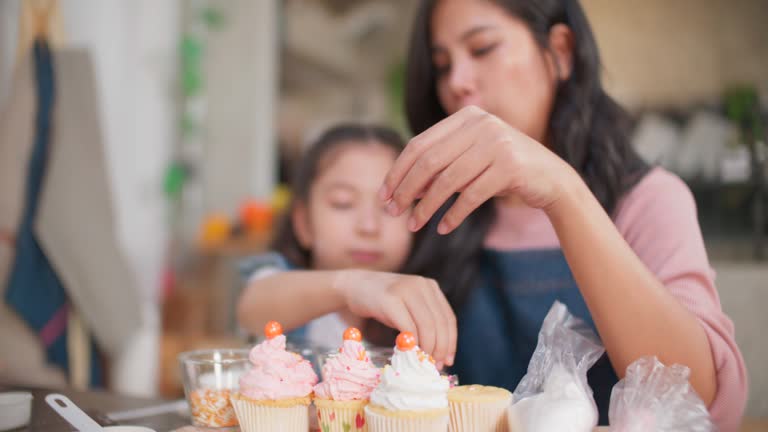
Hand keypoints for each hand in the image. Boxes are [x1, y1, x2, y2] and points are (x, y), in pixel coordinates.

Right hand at [333, 270, 456, 366]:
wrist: (353, 285)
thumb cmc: (382, 302)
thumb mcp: (408, 305)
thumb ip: (424, 320)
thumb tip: (440, 353)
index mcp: (430, 286)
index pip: (448, 318)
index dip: (451, 342)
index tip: (448, 360)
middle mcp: (421, 285)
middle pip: (440, 323)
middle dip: (440, 349)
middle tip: (435, 366)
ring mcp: (405, 290)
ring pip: (427, 326)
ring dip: (427, 348)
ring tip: (423, 362)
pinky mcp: (390, 300)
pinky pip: (408, 326)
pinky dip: (412, 343)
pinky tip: (410, 352)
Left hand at [379, 106, 575, 233]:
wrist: (552, 179)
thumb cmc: (502, 172)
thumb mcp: (469, 162)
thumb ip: (439, 168)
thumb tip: (399, 191)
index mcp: (466, 117)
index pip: (419, 145)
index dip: (397, 172)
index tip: (384, 196)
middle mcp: (481, 124)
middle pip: (429, 161)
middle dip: (406, 190)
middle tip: (393, 213)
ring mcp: (497, 143)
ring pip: (448, 180)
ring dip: (426, 207)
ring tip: (414, 225)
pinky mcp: (510, 166)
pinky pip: (471, 195)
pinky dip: (454, 215)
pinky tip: (443, 228)